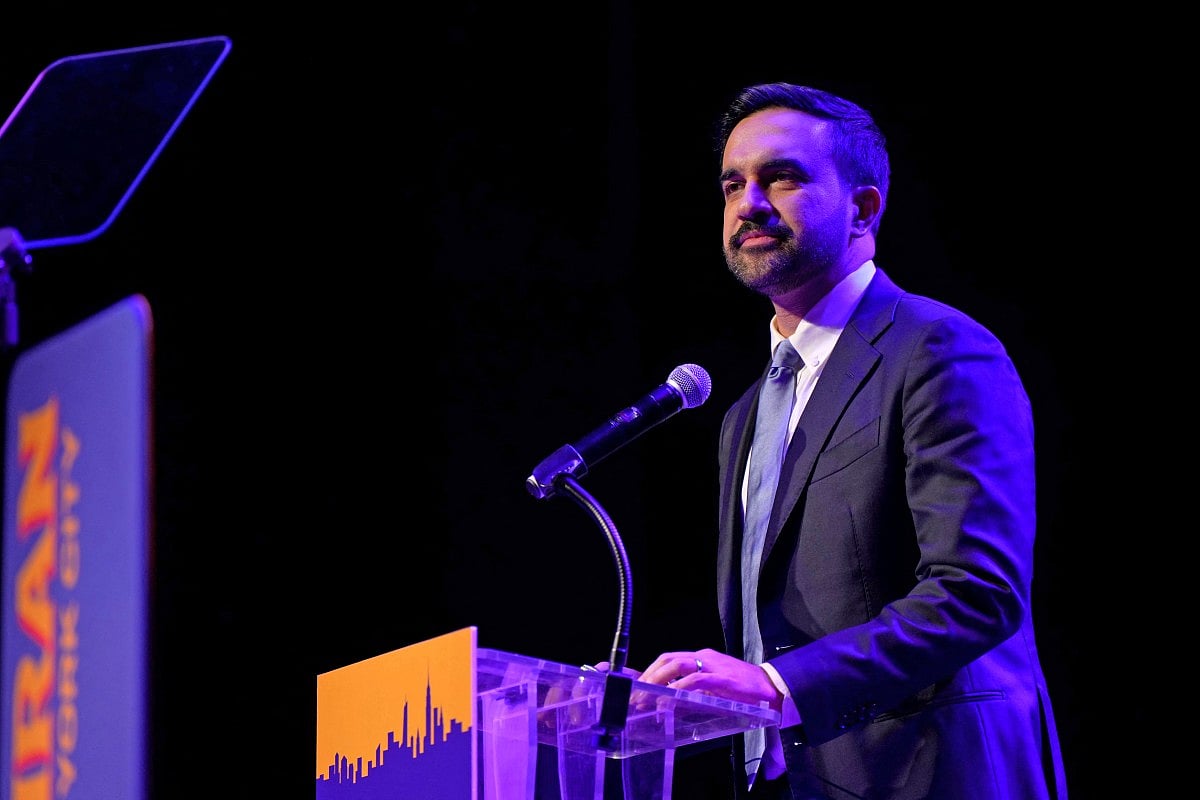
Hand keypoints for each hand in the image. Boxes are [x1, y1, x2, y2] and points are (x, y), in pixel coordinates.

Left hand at [637, 648, 782, 710]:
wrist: (771, 687)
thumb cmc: (743, 690)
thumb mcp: (714, 690)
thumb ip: (694, 695)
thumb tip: (671, 706)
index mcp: (701, 658)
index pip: (668, 659)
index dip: (649, 671)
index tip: (636, 686)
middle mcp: (704, 657)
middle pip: (667, 659)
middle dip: (648, 676)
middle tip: (637, 695)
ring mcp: (712, 665)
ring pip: (677, 665)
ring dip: (659, 681)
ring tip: (648, 697)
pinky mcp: (722, 677)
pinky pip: (695, 679)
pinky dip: (680, 688)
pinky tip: (671, 698)